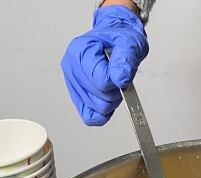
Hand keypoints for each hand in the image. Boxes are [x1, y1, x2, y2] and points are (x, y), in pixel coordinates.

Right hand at [61, 5, 147, 125]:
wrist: (116, 39)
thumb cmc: (120, 39)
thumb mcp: (129, 43)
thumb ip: (125, 60)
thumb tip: (120, 79)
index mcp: (79, 51)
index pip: (101, 81)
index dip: (117, 81)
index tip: (121, 71)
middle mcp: (71, 67)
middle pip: (98, 98)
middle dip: (115, 91)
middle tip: (118, 75)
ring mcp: (72, 83)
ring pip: (96, 109)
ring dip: (111, 100)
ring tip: (113, 82)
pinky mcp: (77, 96)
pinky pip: (90, 116)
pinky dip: (103, 112)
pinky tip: (108, 98)